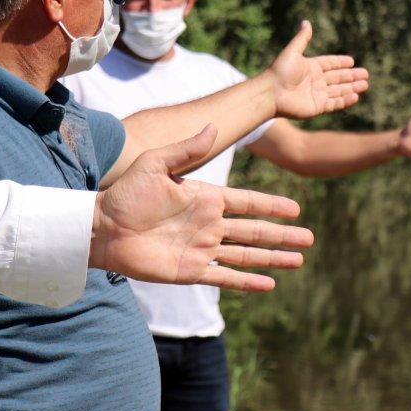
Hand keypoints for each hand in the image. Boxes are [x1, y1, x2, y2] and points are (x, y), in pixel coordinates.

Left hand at [90, 125, 313, 291]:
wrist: (100, 229)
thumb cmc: (125, 194)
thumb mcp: (155, 164)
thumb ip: (186, 150)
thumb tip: (212, 127)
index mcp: (206, 198)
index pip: (248, 202)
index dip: (272, 206)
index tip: (296, 209)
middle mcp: (209, 224)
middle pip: (255, 231)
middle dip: (282, 235)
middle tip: (310, 238)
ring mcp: (202, 249)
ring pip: (246, 255)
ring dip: (273, 258)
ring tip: (298, 260)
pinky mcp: (190, 271)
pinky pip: (225, 276)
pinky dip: (248, 281)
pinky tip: (269, 284)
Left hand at [266, 20, 369, 119]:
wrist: (271, 93)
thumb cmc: (280, 71)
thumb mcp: (293, 51)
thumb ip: (302, 38)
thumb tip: (306, 22)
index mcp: (311, 67)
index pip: (330, 64)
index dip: (340, 63)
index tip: (351, 61)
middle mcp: (315, 81)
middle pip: (338, 78)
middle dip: (351, 76)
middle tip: (365, 74)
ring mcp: (317, 94)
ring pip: (339, 90)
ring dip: (352, 88)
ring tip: (365, 85)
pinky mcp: (317, 107)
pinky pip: (335, 103)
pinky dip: (345, 100)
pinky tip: (355, 96)